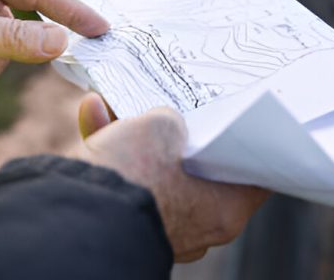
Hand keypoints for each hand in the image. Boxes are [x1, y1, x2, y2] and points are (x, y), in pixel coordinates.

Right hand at [74, 94, 269, 261]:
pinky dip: (112, 154)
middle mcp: (199, 227)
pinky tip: (93, 115)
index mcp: (226, 209)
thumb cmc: (138, 175)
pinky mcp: (127, 224)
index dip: (244, 140)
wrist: (82, 215)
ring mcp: (163, 229)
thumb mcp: (163, 125)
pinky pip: (127, 183)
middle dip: (176, 133)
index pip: (250, 172)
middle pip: (197, 168)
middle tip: (169, 106)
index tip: (236, 117)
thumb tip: (163, 122)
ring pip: (155, 174)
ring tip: (112, 104)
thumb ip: (172, 120)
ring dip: (134, 137)